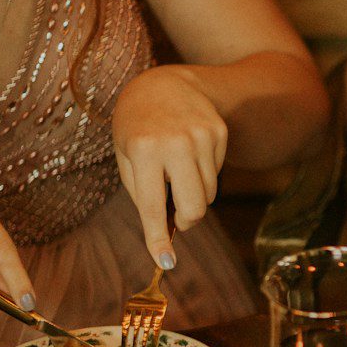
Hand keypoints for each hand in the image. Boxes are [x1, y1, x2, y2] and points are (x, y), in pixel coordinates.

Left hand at [112, 65, 229, 268]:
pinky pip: (217, 173)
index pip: (153, 205)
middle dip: (188, 220)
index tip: (165, 262)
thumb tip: (166, 231)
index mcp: (144, 150)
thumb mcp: (126, 156)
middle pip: (195, 207)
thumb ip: (143, 194)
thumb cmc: (137, 127)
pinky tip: (190, 153)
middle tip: (178, 216)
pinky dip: (204, 174)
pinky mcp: (219, 133)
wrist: (164, 84)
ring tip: (178, 172)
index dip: (157, 238)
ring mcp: (202, 137)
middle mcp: (175, 143)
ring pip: (209, 194)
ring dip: (194, 195)